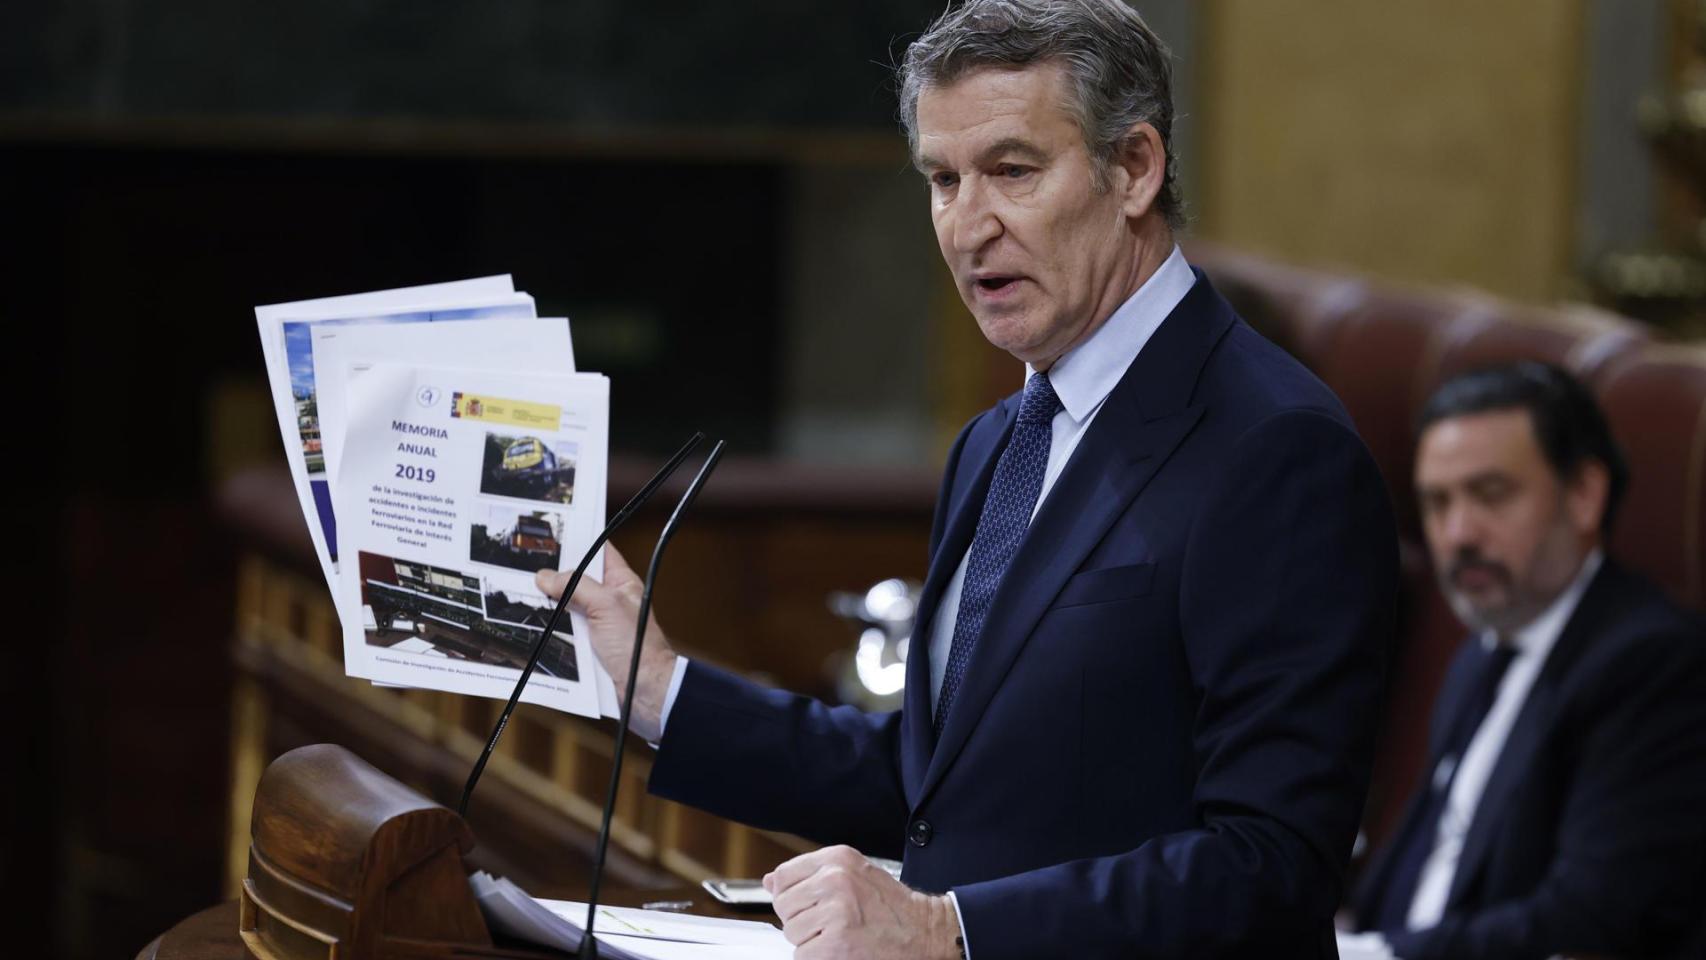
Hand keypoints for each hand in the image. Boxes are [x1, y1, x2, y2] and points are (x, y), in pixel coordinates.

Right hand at [536, 544, 676, 740]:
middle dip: (554, 576)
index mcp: (621, 583)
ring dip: (549, 605)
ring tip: (521, 592)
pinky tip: (532, 625)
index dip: (579, 542)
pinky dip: (551, 630)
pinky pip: (565, 633)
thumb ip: (576, 587)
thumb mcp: (606, 606)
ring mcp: (598, 625)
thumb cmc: (637, 646)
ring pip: (567, 608)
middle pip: (576, 581)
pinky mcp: (588, 648)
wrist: (645, 691)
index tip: (553, 534)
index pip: (599, 553)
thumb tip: (545, 577)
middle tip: (525, 567)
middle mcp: (609, 601)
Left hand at [764, 846, 959, 959]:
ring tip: (839, 936)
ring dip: (810, 941)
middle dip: (801, 920)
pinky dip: (817, 958)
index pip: (783, 876)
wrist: (925, 933)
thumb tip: (770, 881)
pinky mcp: (836, 943)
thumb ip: (810, 875)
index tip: (809, 904)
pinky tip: (841, 950)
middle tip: (830, 924)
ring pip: (791, 932)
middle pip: (784, 906)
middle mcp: (834, 879)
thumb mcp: (853, 875)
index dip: (792, 896)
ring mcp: (835, 912)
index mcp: (837, 859)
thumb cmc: (891, 907)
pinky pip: (802, 955)